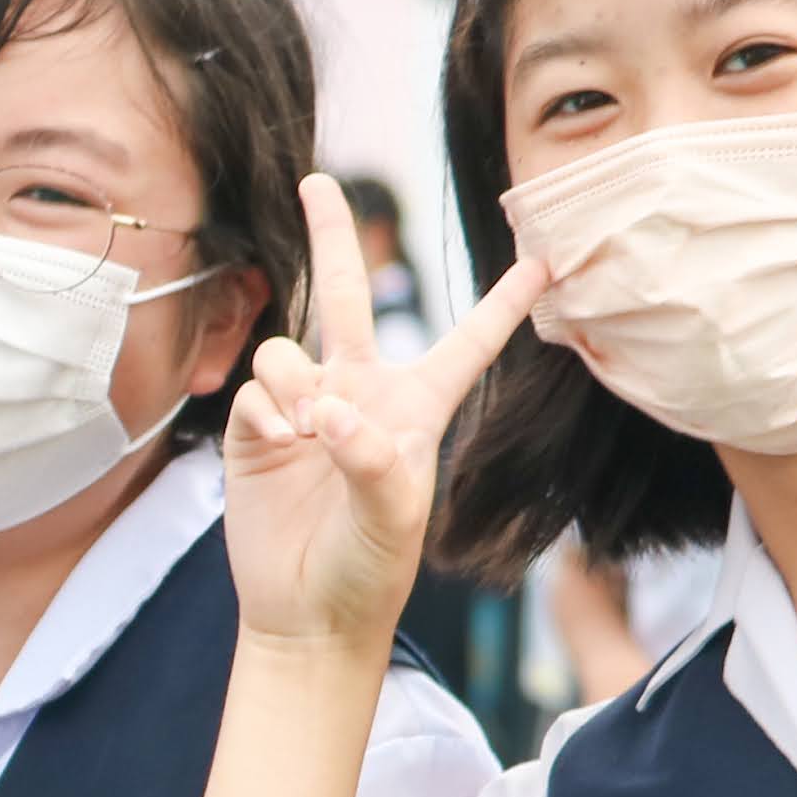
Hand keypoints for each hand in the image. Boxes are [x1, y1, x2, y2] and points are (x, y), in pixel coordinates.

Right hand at [220, 174, 545, 648]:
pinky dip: (264, 412)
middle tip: (316, 182)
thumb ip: (371, 460)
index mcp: (415, 410)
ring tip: (301, 433)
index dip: (504, 303)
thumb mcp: (393, 521)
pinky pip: (254, 390)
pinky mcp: (257, 431)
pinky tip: (277, 445)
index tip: (543, 258)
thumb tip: (327, 408)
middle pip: (347, 297)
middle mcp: (358, 394)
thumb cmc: (368, 571)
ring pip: (287, 349)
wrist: (306, 613)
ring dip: (291, 381)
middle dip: (333, 236)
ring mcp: (303, 409)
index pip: (467, 344)